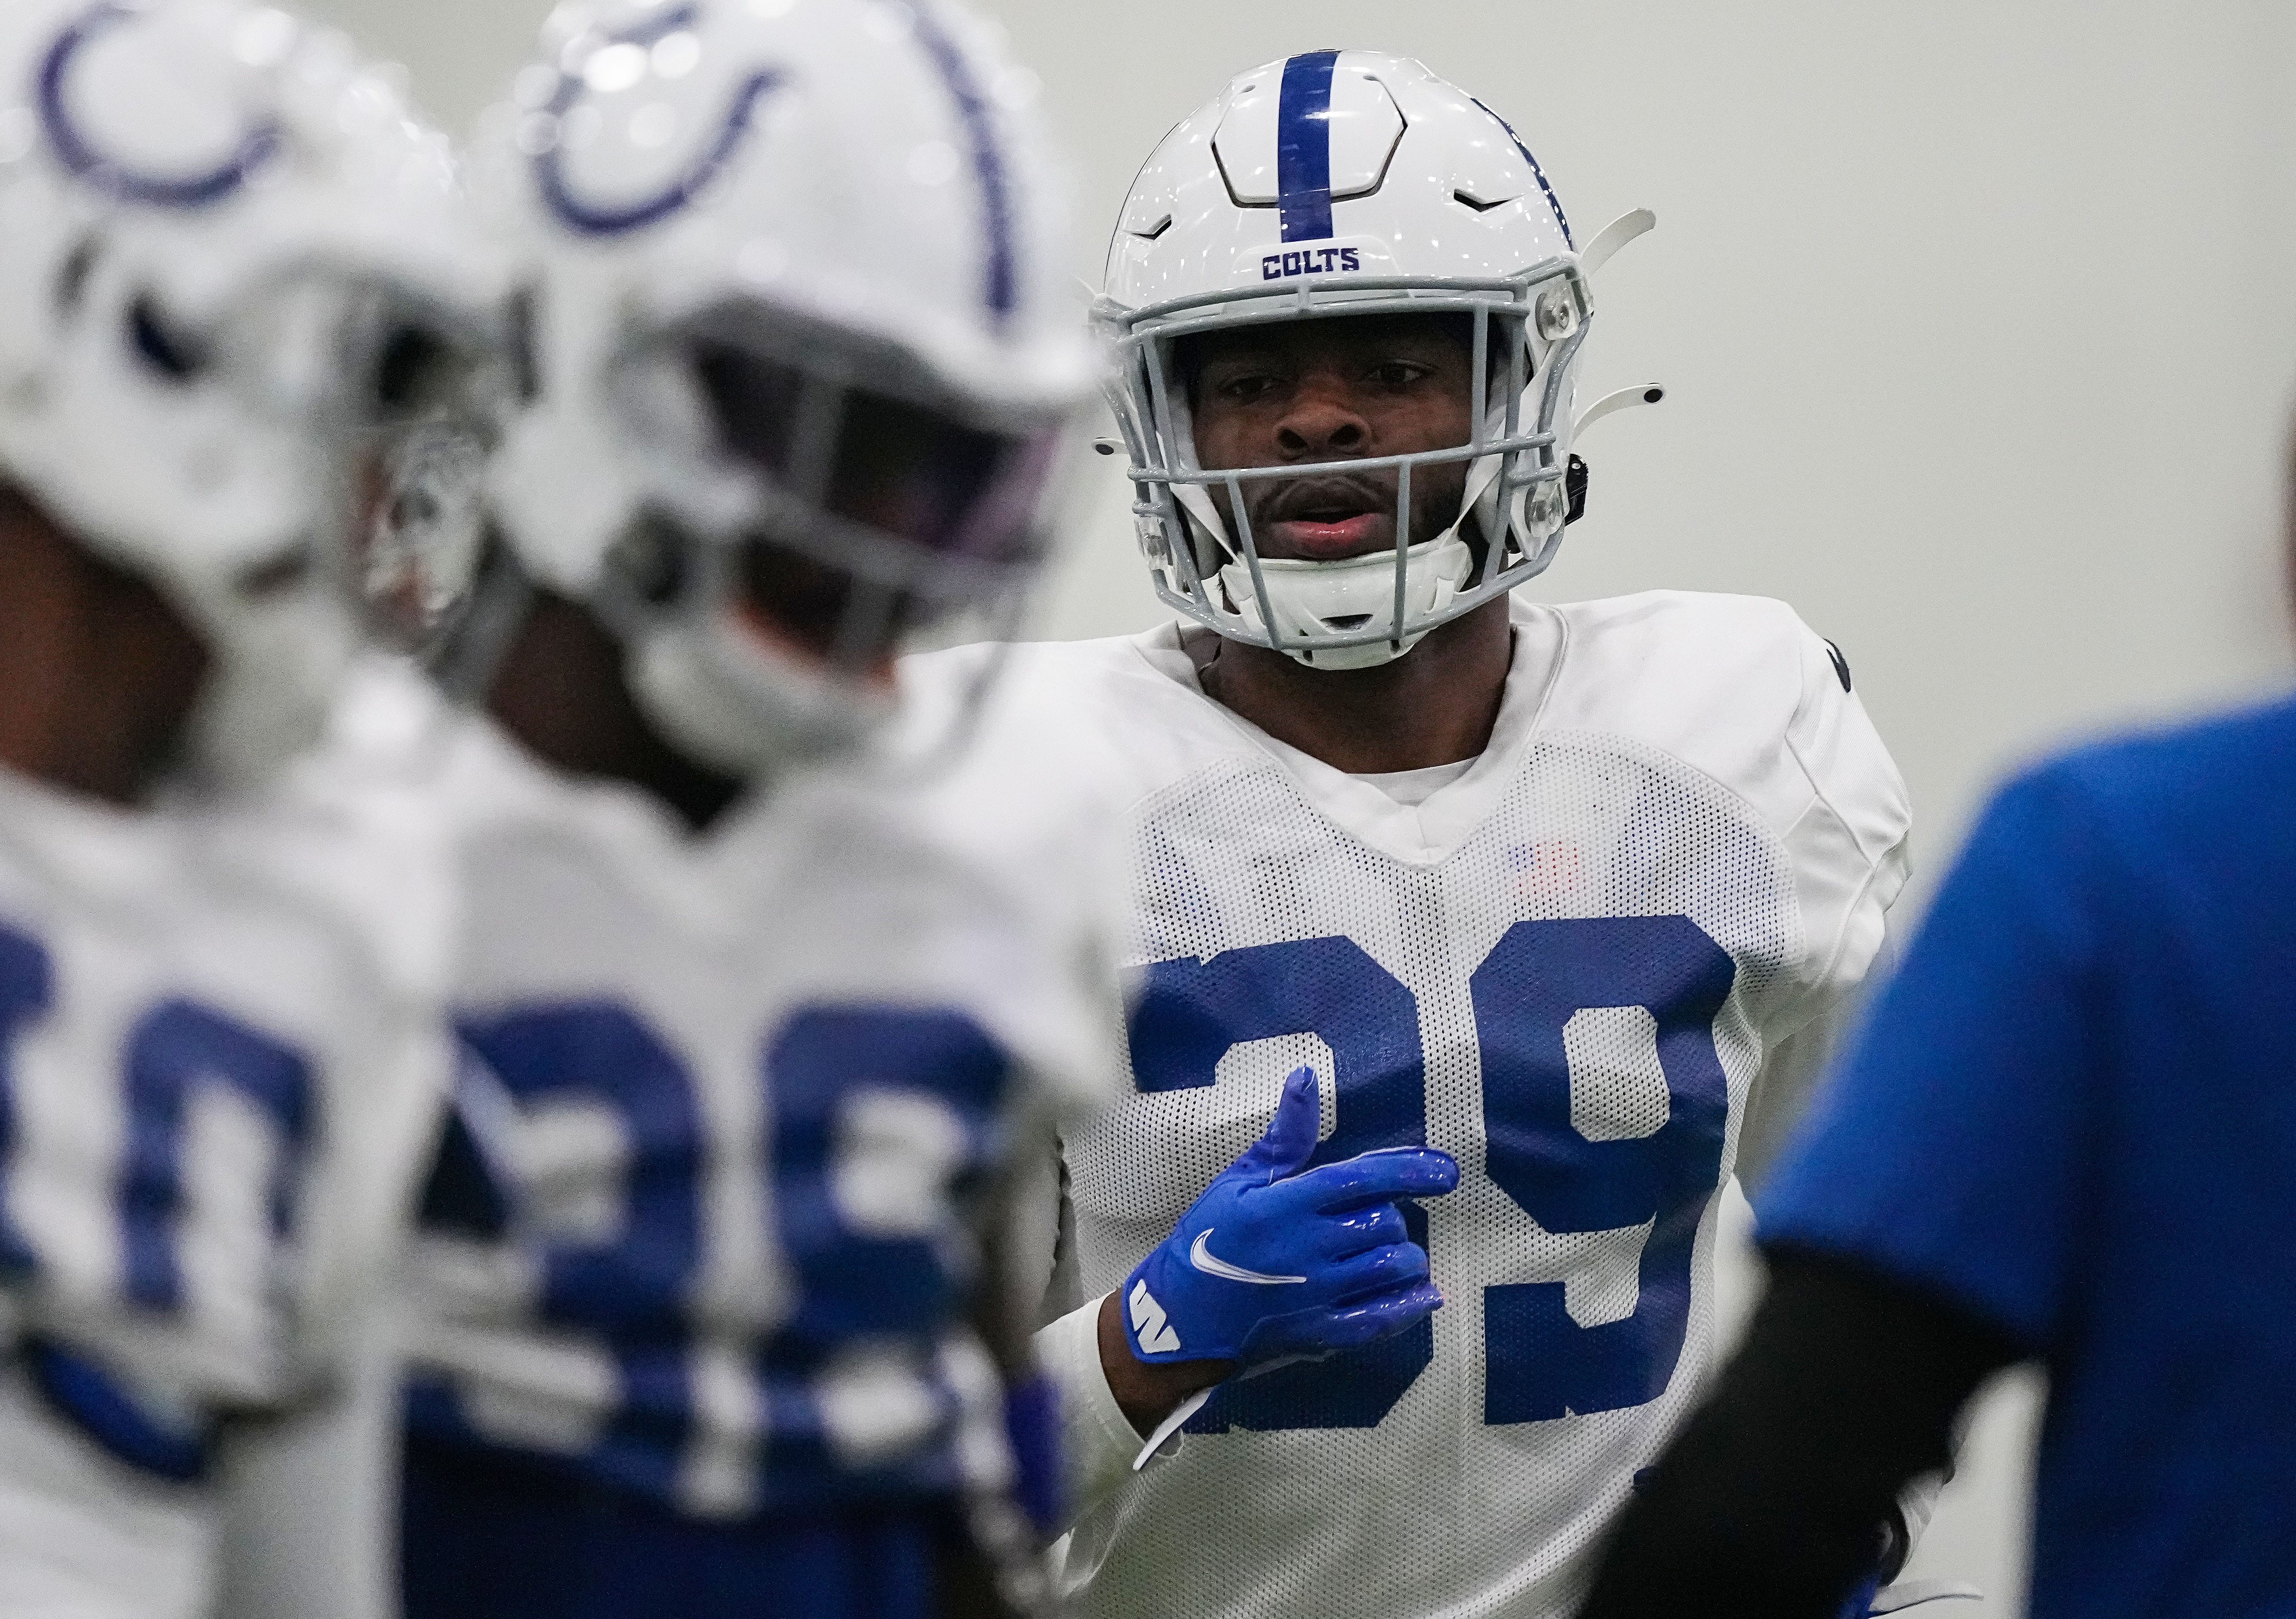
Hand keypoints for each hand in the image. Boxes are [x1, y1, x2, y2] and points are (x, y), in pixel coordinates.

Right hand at [1119, 1067, 1456, 1376]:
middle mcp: (1310, 1248)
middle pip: (1386, 1223)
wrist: (1181, 1313)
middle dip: (1393, 1214)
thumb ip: (1284, 1136)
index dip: (1411, 1170)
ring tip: (1390, 1251)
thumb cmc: (1208, 1237)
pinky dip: (1409, 1306)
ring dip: (1403, 1256)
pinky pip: (1382, 1319)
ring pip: (1393, 1268)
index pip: (1363, 1178)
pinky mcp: (1322, 1330)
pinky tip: (1424, 1295)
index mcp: (1288, 1204)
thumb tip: (1306, 1077)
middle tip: (1377, 1215)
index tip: (1447, 1171)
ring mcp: (1319, 1294)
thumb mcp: (1238, 1180)